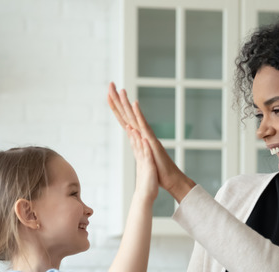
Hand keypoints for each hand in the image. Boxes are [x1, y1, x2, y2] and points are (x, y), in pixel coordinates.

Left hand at [107, 82, 194, 201]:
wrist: (171, 180)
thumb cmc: (159, 171)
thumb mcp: (143, 157)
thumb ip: (138, 147)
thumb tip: (134, 140)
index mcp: (138, 136)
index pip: (123, 119)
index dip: (115, 107)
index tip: (108, 95)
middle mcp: (142, 133)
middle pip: (127, 113)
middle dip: (117, 99)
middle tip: (110, 84)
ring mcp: (148, 136)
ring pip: (134, 117)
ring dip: (127, 103)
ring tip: (120, 89)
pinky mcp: (152, 141)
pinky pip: (144, 126)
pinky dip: (139, 115)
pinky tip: (135, 104)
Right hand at [127, 126, 157, 202]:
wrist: (145, 197)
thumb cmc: (146, 189)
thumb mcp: (144, 175)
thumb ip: (142, 169)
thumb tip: (141, 167)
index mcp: (140, 162)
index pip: (135, 147)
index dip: (132, 137)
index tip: (129, 128)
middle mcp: (140, 160)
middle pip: (135, 145)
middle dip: (131, 134)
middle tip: (126, 124)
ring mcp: (144, 163)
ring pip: (139, 147)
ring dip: (136, 137)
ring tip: (132, 127)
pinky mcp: (148, 167)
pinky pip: (147, 155)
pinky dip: (145, 146)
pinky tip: (144, 139)